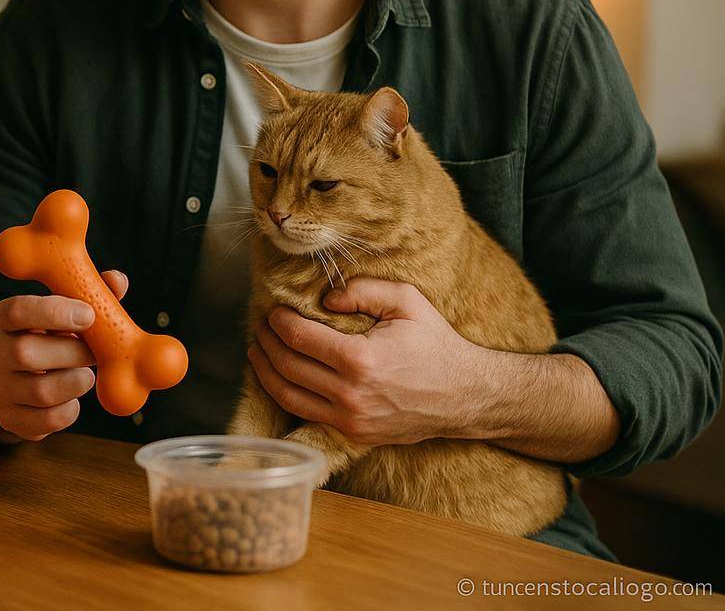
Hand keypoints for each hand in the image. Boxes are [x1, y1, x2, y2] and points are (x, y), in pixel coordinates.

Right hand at [0, 270, 128, 440]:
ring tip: (85, 375)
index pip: (16, 311)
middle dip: (71, 353)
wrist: (18, 377)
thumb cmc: (49, 335)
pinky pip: (44, 422)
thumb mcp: (62, 311)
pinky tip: (72, 398)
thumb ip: (88, 293)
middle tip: (94, 353)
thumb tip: (117, 280)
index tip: (88, 315)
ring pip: (39, 391)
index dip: (53, 312)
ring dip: (75, 382)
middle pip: (26, 354)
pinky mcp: (8, 419)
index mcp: (2, 319)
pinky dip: (69, 411)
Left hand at [247, 277, 486, 445]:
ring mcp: (350, 420)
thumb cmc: (435, 345)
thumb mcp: (406, 302)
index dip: (279, 322)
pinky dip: (285, 395)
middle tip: (261, 326)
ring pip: (288, 396)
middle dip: (267, 343)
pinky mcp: (353, 434)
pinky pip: (306, 414)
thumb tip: (324, 299)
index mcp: (361, 360)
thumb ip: (362, 290)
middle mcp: (350, 395)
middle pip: (287, 367)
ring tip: (258, 351)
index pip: (299, 338)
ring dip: (265, 372)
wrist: (466, 396)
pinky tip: (279, 377)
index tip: (273, 311)